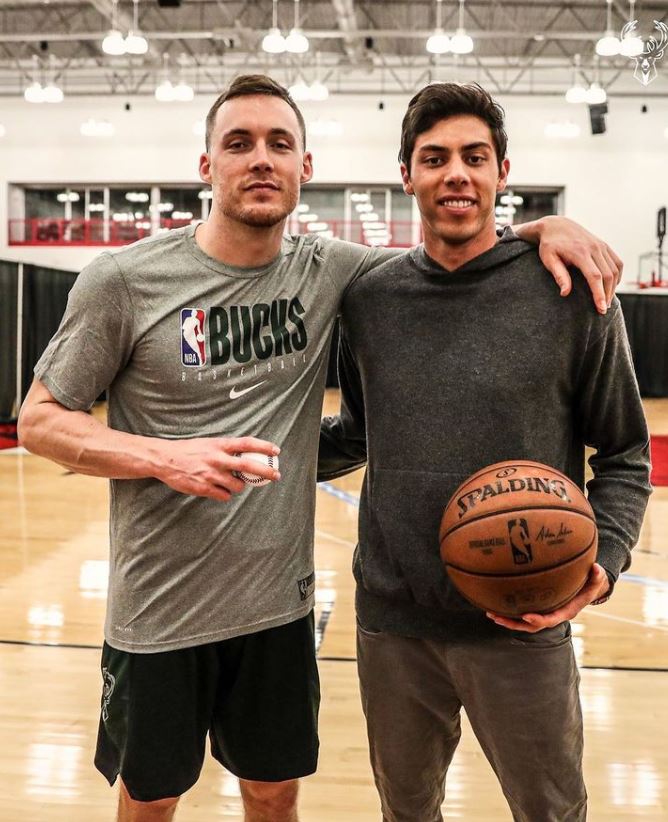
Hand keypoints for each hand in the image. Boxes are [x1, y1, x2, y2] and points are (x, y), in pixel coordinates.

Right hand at [154, 436, 280, 501]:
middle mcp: (217, 458)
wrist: (165, 459)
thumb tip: (246, 454)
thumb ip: (226, 448)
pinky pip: (224, 496)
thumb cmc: (189, 450)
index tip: (276, 450)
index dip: (264, 446)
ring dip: (240, 486)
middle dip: (266, 471)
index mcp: (219, 445)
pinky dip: (225, 494)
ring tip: (232, 482)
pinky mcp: (203, 488)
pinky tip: (219, 489)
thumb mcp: (209, 443)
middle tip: (276, 476)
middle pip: (248, 465)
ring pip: (238, 485)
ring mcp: (211, 474)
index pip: (247, 443)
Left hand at [485, 563, 610, 632]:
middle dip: (515, 623)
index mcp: (565, 611)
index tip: (526, 615)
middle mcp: (553, 615)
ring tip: (491, 614)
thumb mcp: (596, 580)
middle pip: (532, 625)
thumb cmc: (590, 583)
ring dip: (507, 620)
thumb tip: (597, 568)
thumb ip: (597, 577)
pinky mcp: (537, 607)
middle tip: (498, 617)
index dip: (538, 619)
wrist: (587, 587)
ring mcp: (544, 612)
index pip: (551, 619)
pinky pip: (521, 613)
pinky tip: (494, 606)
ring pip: (524, 622)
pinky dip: (509, 612)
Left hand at [515, 216, 622, 314]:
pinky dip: (617, 276)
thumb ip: (559, 275)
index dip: (599, 294)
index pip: (594, 276)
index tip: (601, 309)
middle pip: (608, 275)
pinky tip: (611, 286)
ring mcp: (601, 245)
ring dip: (613, 287)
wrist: (556, 225)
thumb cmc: (549, 245)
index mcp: (580, 252)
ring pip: (615, 269)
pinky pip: (617, 262)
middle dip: (607, 294)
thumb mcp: (548, 260)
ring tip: (606, 301)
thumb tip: (565, 293)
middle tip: (603, 310)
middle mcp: (594, 247)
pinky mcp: (604, 245)